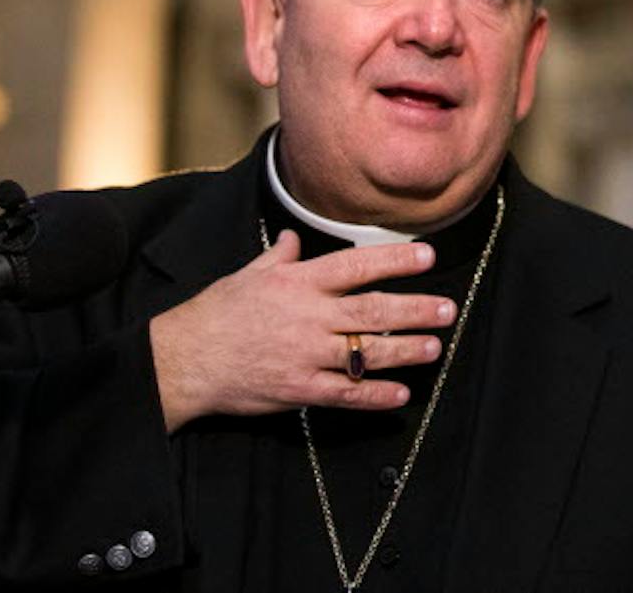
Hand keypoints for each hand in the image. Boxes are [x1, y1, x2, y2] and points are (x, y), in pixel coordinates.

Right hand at [150, 230, 456, 432]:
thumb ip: (277, 257)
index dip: (396, 260)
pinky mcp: (299, 389)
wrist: (184, 360)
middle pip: (373, 310)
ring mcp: (306, 354)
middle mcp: (309, 316)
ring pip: (366, 352)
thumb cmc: (216, 312)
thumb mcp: (247, 274)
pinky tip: (399, 395)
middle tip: (448, 308)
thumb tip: (291, 237)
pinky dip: (374, 396)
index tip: (428, 255)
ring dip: (405, 351)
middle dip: (416, 309)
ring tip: (435, 347)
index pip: (357, 265)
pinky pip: (345, 394)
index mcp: (299, 282)